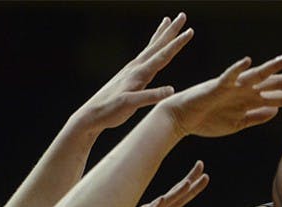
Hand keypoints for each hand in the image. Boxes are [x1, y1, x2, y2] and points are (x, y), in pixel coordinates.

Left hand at [73, 13, 193, 134]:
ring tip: (166, 21)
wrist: (91, 115)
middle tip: (182, 15)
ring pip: (149, 49)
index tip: (190, 31)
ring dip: (160, 36)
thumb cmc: (110, 111)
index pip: (162, 56)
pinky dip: (150, 50)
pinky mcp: (127, 77)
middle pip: (157, 46)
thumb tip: (172, 90)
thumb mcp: (130, 105)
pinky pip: (143, 58)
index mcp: (139, 74)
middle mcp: (135, 68)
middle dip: (171, 31)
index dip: (177, 44)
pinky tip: (152, 50)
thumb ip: (150, 96)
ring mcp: (130, 71)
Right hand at [160, 51, 281, 137]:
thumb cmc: (207, 121)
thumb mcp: (237, 125)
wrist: (183, 119)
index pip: (279, 99)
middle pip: (274, 84)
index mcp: (250, 102)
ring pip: (257, 75)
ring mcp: (233, 87)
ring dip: (272, 66)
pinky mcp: (217, 86)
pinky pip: (229, 76)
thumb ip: (256, 117)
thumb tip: (276, 110)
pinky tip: (247, 62)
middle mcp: (245, 91)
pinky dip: (237, 69)